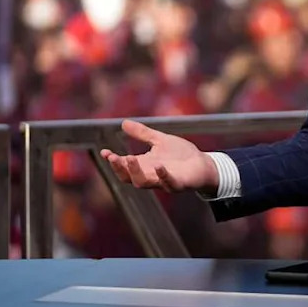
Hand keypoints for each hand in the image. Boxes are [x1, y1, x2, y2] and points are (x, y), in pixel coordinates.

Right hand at [99, 119, 219, 193]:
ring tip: (130, 158)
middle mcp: (151, 176)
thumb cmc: (180, 154)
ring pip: (143, 183)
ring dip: (135, 172)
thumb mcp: (159, 140)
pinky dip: (163, 176)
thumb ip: (142, 133)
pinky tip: (159, 166)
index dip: (113, 161)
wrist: (203, 164)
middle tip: (113, 157)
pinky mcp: (179, 184)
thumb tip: (123, 122)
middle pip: (128, 178)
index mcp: (144, 166)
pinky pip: (169, 183)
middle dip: (120, 168)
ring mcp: (163, 181)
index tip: (104, 152)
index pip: (123, 166)